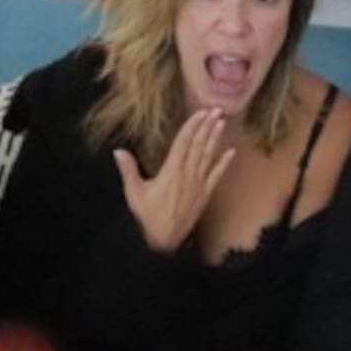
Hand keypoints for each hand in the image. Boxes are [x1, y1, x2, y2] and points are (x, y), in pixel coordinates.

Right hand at [113, 108, 235, 252]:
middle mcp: (187, 175)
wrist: (164, 241)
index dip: (192, 126)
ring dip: (215, 139)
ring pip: (208, 157)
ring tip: (221, 123)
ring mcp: (198, 185)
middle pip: (199, 146)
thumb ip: (128, 170)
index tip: (200, 112)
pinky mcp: (204, 195)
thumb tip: (118, 151)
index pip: (183, 143)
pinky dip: (224, 163)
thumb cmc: (147, 217)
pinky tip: (231, 152)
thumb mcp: (134, 193)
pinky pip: (216, 176)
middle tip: (216, 110)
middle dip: (207, 127)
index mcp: (171, 171)